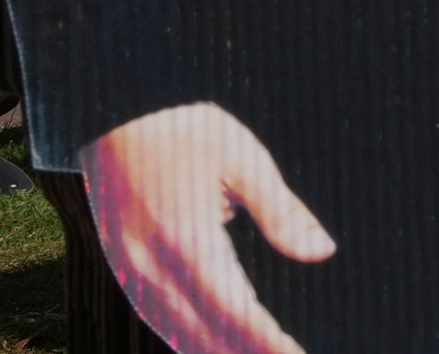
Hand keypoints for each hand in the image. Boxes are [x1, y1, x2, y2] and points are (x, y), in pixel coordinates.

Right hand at [82, 104, 334, 353]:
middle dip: (243, 351)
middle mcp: (150, 264)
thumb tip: (322, 252)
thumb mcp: (244, 159)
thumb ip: (282, 212)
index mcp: (187, 241)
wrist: (116, 109)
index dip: (265, 340)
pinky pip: (149, 311)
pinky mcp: (118, 258)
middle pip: (200, 330)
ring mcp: (128, 265)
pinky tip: (198, 342)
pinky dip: (176, 333)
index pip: (234, 309)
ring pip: (170, 327)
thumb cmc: (188, 127)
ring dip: (209, 348)